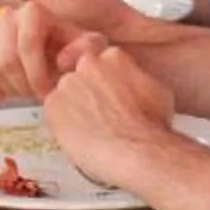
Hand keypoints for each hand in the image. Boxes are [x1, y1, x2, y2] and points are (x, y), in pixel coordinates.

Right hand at [0, 0, 81, 103]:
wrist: (57, 53)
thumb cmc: (73, 48)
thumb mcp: (90, 45)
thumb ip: (86, 48)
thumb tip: (62, 60)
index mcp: (34, 11)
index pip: (27, 42)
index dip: (37, 70)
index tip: (49, 89)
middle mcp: (8, 17)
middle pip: (7, 59)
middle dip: (24, 83)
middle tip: (39, 94)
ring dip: (10, 88)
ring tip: (27, 91)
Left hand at [41, 44, 182, 192]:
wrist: (137, 152)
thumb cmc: (152, 127)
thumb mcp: (156, 90)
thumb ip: (135, 78)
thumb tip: (131, 81)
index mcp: (113, 57)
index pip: (99, 62)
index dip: (102, 82)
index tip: (106, 95)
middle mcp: (87, 65)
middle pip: (80, 75)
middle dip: (86, 93)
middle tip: (98, 116)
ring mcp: (68, 84)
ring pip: (65, 95)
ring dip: (74, 109)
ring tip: (91, 131)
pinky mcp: (53, 105)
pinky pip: (53, 113)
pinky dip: (62, 125)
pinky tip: (80, 138)